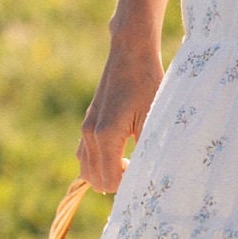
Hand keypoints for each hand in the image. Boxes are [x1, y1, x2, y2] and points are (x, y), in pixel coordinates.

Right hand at [78, 39, 163, 192]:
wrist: (130, 54)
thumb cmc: (147, 83)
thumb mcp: (152, 117)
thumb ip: (145, 149)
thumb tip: (145, 174)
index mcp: (106, 135)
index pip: (109, 180)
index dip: (126, 184)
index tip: (142, 169)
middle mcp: (90, 135)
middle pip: (94, 180)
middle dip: (115, 181)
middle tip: (136, 164)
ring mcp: (85, 129)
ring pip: (86, 169)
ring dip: (105, 172)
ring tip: (128, 159)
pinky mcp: (87, 123)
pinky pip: (84, 155)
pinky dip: (98, 162)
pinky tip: (119, 151)